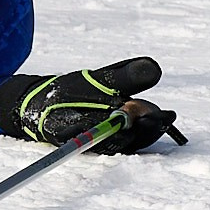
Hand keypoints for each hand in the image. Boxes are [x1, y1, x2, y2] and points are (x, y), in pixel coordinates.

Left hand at [0, 57, 184, 153]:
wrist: (42, 98)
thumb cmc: (80, 91)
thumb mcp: (105, 79)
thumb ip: (128, 76)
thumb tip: (154, 67)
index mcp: (128, 123)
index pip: (150, 126)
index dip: (159, 122)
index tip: (166, 114)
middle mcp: (115, 136)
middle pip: (135, 138)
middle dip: (142, 129)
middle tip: (146, 118)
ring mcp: (94, 141)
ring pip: (111, 142)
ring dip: (117, 134)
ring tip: (122, 122)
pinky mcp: (69, 140)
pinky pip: (78, 140)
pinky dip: (83, 135)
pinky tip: (85, 125)